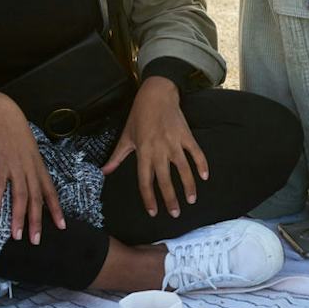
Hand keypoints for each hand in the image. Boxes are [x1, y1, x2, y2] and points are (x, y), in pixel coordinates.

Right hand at [0, 88, 64, 243]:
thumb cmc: (13, 132)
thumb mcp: (27, 149)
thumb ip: (29, 166)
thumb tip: (31, 183)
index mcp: (37, 165)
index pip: (50, 191)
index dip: (56, 209)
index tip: (62, 226)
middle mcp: (29, 167)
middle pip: (36, 198)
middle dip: (37, 221)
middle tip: (36, 241)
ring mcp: (15, 165)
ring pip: (20, 195)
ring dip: (18, 217)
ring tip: (16, 235)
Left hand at [102, 76, 207, 217]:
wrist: (157, 94)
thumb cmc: (139, 115)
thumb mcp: (126, 136)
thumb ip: (116, 156)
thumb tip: (104, 171)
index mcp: (143, 151)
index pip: (145, 180)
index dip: (149, 198)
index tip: (153, 212)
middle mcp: (159, 150)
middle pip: (164, 179)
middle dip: (170, 199)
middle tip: (175, 213)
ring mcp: (174, 143)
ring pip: (183, 169)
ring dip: (188, 186)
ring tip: (191, 200)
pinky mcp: (186, 135)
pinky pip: (195, 153)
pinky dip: (201, 165)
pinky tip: (204, 177)